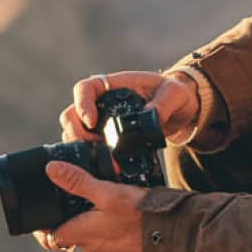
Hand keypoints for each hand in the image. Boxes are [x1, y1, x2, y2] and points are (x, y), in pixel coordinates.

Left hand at [31, 165, 148, 251]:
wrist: (175, 241)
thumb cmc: (140, 216)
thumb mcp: (108, 192)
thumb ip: (78, 181)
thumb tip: (52, 169)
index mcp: (82, 235)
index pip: (54, 237)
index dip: (54, 226)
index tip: (60, 215)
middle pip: (78, 239)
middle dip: (85, 225)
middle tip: (101, 206)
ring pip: (98, 246)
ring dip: (104, 234)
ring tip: (121, 216)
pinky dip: (121, 243)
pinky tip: (134, 230)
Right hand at [60, 68, 198, 145]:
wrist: (179, 111)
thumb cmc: (174, 94)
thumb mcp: (174, 94)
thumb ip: (164, 102)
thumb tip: (150, 116)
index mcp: (112, 85)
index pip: (85, 88)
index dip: (81, 104)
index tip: (92, 121)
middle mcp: (100, 103)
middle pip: (72, 114)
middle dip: (76, 132)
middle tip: (95, 146)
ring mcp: (101, 122)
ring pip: (75, 133)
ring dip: (80, 147)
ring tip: (101, 158)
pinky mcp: (106, 139)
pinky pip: (88, 148)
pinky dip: (90, 158)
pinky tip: (105, 166)